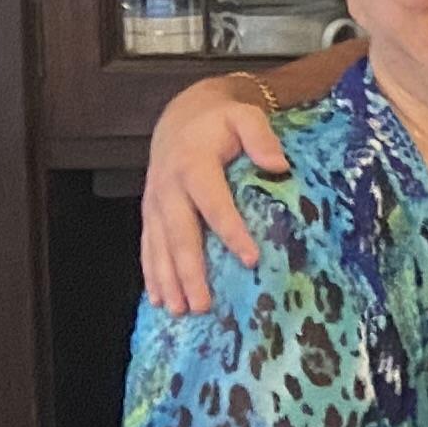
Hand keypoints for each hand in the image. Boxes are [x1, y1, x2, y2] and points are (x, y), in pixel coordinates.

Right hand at [140, 77, 289, 317]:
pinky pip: (148, 246)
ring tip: (179, 311)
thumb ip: (261, 137)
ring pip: (159, 246)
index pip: (214, 204)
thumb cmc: (221, 121)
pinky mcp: (150, 212)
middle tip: (203, 304)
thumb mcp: (245, 117)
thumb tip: (279, 165)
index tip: (251, 260)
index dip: (232, 232)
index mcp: (194, 166)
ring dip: (168, 280)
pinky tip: (158, 299)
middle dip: (190, 271)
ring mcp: (155, 202)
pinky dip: (151, 274)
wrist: (182, 116)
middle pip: (180, 234)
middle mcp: (169, 187)